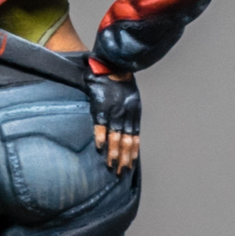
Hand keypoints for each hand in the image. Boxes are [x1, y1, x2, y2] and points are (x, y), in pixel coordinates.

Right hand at [85, 59, 140, 173]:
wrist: (111, 63)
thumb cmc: (120, 80)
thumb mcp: (131, 97)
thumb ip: (128, 113)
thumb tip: (126, 130)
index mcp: (134, 112)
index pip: (134, 138)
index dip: (132, 152)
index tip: (129, 165)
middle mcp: (126, 113)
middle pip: (126, 141)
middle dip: (123, 157)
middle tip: (120, 171)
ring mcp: (114, 110)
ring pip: (115, 136)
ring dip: (113, 152)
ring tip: (111, 165)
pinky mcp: (102, 106)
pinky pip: (101, 124)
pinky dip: (101, 137)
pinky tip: (100, 148)